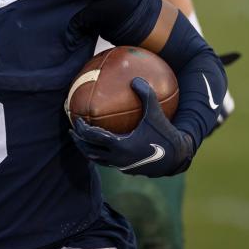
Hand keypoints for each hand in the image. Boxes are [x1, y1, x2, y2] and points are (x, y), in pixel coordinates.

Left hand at [70, 77, 194, 176]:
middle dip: (79, 141)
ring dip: (87, 150)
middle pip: (90, 151)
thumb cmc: (165, 133)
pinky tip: (101, 146)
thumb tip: (135, 78)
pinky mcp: (127, 170)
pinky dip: (99, 154)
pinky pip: (107, 162)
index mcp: (120, 145)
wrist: (176, 157)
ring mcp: (121, 166)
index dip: (82, 128)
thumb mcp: (156, 111)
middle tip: (72, 130)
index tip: (76, 119)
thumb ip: (145, 93)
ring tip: (81, 140)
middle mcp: (118, 158)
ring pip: (97, 160)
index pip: (93, 137)